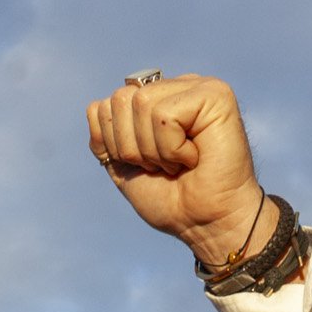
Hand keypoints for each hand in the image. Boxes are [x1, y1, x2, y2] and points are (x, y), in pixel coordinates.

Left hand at [86, 74, 271, 268]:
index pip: (104, 107)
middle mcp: (176, 88)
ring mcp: (197, 87)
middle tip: (164, 166)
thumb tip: (96, 106)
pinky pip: (165, 115)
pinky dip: (172, 148)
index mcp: (155, 100)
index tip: (144, 166)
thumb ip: (105, 135)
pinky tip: (194, 158)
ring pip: (142, 104)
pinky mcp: (215, 95)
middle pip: (120, 100)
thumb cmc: (172, 200)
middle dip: (132, 146)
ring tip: (179, 163)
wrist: (204, 224)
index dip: (114, 145)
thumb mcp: (124, 166)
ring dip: (154, 149)